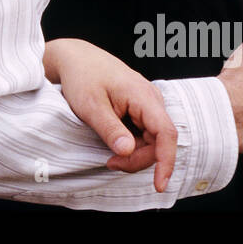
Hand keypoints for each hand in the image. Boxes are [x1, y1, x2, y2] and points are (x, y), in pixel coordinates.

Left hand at [43, 38, 177, 192]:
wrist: (76, 58)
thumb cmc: (82, 77)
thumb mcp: (90, 106)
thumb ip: (110, 130)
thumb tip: (128, 152)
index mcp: (143, 96)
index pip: (166, 133)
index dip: (166, 161)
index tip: (159, 184)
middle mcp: (151, 99)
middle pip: (158, 142)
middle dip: (137, 159)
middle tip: (110, 163)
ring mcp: (148, 104)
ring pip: (151, 140)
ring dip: (134, 153)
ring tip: (108, 152)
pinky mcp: (141, 109)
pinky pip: (144, 134)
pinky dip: (131, 144)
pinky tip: (113, 141)